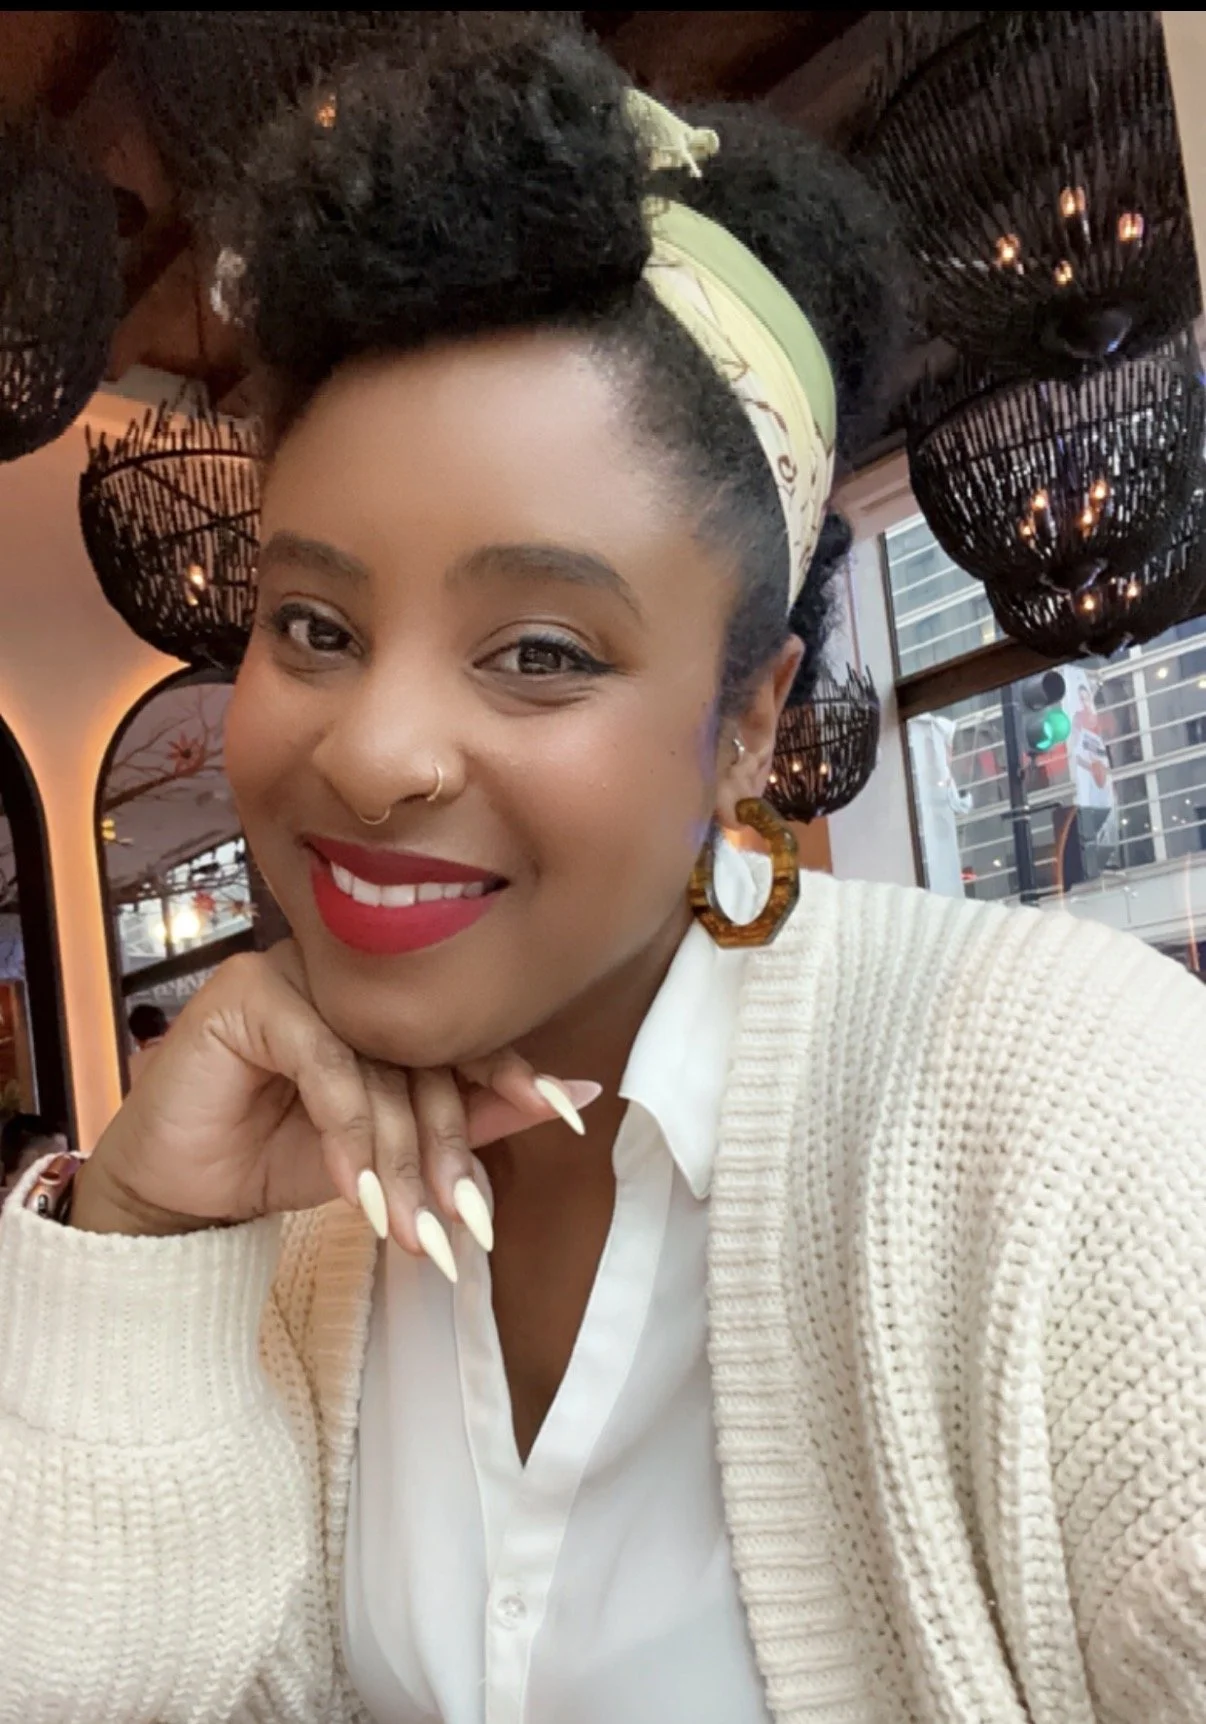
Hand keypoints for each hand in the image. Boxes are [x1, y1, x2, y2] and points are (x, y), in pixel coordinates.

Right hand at [74, 943, 598, 1272]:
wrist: (178, 1190)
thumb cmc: (278, 1158)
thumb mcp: (388, 1152)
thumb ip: (473, 1120)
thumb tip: (580, 1097)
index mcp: (387, 1001)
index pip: (463, 1031)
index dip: (513, 1076)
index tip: (570, 1114)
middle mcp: (348, 977)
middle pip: (424, 1056)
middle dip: (446, 1150)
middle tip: (466, 1224)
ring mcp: (298, 973)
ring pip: (376, 1067)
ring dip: (395, 1160)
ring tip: (408, 1231)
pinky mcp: (250, 991)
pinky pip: (322, 1063)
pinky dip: (344, 1134)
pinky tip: (351, 1192)